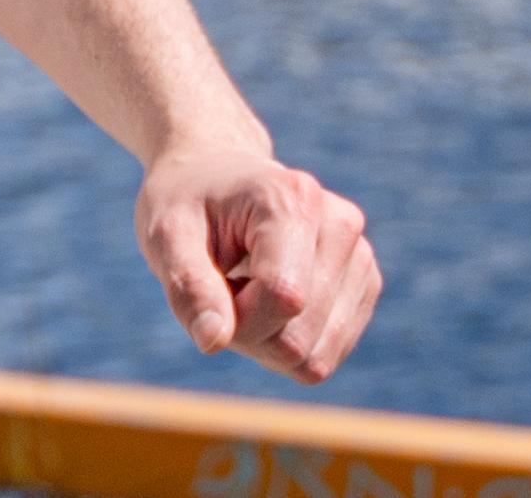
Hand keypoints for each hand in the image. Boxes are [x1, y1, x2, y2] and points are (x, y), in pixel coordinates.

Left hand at [136, 141, 379, 383]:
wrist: (216, 172)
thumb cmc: (186, 203)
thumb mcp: (166, 235)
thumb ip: (187, 288)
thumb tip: (213, 341)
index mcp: (295, 200)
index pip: (284, 298)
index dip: (238, 319)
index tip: (207, 291)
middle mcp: (342, 224)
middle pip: (300, 339)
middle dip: (249, 333)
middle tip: (223, 287)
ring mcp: (360, 256)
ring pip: (317, 357)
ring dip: (267, 342)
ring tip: (245, 289)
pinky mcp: (364, 284)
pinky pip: (325, 356)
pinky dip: (288, 342)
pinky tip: (268, 299)